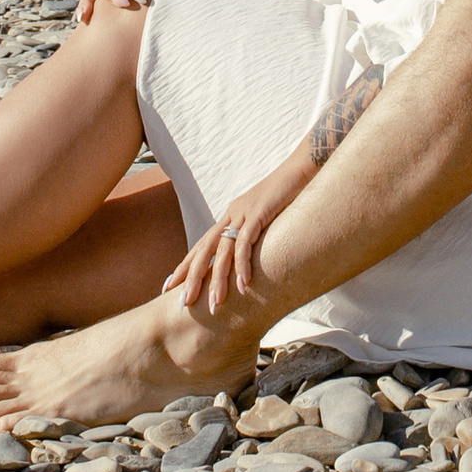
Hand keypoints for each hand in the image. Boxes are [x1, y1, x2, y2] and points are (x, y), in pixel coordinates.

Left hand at [175, 147, 325, 316]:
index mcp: (230, 217)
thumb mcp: (267, 218)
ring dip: (218, 279)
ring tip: (214, 303)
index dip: (186, 265)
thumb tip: (252, 258)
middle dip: (192, 277)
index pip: (202, 245)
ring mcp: (243, 213)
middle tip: (184, 302)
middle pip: (204, 250)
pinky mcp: (259, 213)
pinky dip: (243, 265)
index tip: (169, 286)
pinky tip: (243, 285)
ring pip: (222, 250)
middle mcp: (231, 215)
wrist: (302, 168)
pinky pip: (245, 242)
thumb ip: (256, 235)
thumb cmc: (288, 195)